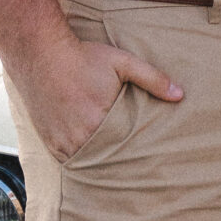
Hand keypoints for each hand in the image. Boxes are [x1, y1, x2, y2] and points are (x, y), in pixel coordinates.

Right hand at [14, 32, 182, 163]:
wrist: (41, 52)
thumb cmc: (83, 57)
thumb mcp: (122, 63)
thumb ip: (152, 79)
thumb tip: (180, 95)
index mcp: (100, 122)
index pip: (125, 149)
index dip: (136, 152)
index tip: (147, 157)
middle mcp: (79, 137)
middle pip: (106, 158)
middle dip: (118, 159)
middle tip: (135, 168)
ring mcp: (61, 141)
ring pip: (86, 161)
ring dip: (98, 160)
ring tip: (113, 161)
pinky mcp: (49, 141)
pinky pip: (67, 160)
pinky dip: (79, 157)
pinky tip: (91, 155)